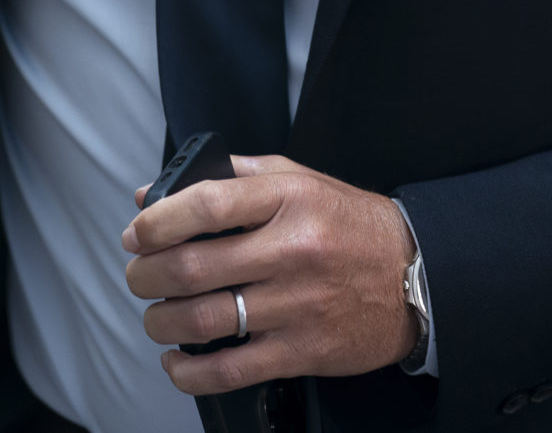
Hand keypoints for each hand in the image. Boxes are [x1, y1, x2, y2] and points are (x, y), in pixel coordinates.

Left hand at [122, 154, 417, 394]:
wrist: (414, 276)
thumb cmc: (349, 226)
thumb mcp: (299, 180)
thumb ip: (229, 178)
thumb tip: (154, 194)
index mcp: (289, 199)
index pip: (206, 205)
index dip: (157, 222)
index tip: (137, 234)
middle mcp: (292, 250)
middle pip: (192, 267)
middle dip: (146, 276)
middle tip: (139, 277)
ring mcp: (297, 304)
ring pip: (202, 320)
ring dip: (160, 321)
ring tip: (156, 316)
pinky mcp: (302, 350)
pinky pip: (229, 370)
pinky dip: (188, 371)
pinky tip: (177, 361)